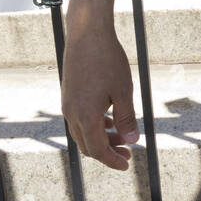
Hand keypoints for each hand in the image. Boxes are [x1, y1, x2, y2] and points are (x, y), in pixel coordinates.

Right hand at [61, 18, 139, 171]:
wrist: (87, 34)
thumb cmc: (107, 60)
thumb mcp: (123, 91)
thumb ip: (126, 118)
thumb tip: (132, 140)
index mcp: (85, 116)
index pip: (97, 150)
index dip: (112, 160)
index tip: (126, 165)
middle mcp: (72, 113)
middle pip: (88, 145)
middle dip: (107, 152)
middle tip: (127, 153)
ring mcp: (68, 104)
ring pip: (83, 132)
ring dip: (102, 138)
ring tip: (122, 135)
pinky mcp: (69, 94)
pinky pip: (80, 119)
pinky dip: (95, 125)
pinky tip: (110, 118)